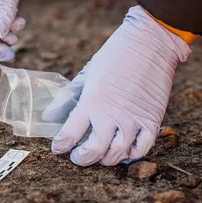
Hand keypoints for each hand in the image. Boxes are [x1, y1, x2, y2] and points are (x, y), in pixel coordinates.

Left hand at [44, 6, 191, 165]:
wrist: (150, 43)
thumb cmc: (115, 55)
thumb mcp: (87, 74)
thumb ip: (67, 98)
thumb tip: (48, 116)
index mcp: (91, 101)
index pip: (69, 134)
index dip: (61, 146)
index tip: (58, 148)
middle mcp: (111, 114)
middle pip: (93, 151)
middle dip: (81, 158)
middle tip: (77, 157)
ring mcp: (133, 120)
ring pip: (117, 154)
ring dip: (105, 159)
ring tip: (99, 155)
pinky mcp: (152, 121)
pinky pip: (141, 149)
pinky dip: (131, 155)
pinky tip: (123, 152)